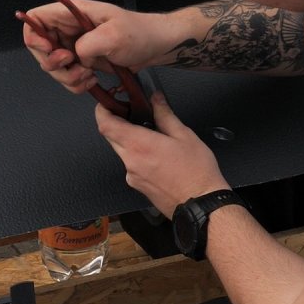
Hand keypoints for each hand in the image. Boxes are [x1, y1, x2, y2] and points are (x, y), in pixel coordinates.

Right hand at [20, 0, 177, 94]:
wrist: (156, 47)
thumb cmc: (139, 33)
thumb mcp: (114, 35)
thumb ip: (88, 44)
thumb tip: (75, 55)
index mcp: (72, 13)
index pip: (36, 19)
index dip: (35, 37)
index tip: (52, 52)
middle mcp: (69, 29)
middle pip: (40, 48)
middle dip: (54, 64)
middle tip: (74, 65)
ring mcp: (74, 46)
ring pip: (53, 67)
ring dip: (67, 77)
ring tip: (88, 76)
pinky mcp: (82, 62)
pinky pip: (67, 77)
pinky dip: (75, 84)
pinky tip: (92, 80)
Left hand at [95, 93, 228, 217]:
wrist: (201, 205)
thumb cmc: (196, 171)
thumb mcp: (184, 135)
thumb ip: (165, 115)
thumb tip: (155, 98)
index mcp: (139, 145)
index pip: (106, 125)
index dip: (102, 111)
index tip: (107, 102)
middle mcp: (130, 161)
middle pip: (111, 137)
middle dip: (118, 124)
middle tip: (134, 114)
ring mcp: (132, 176)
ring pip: (122, 152)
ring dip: (131, 141)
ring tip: (154, 137)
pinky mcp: (138, 186)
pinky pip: (131, 166)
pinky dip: (139, 156)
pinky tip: (159, 157)